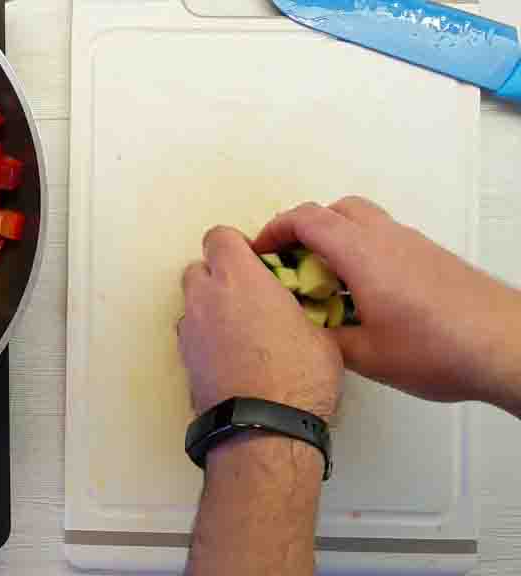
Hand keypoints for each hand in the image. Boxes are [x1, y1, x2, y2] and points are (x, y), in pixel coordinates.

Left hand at [180, 227, 343, 420]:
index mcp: (238, 277)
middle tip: (250, 297)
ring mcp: (189, 331)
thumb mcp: (318, 332)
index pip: (219, 237)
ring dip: (211, 309)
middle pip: (198, 269)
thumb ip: (297, 307)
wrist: (264, 428)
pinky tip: (233, 358)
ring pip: (193, 304)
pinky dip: (207, 339)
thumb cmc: (299, 376)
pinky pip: (192, 337)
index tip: (258, 263)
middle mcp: (205, 297)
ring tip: (243, 332)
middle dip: (219, 276)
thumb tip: (296, 314)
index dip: (237, 246)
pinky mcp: (184, 361)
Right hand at [253, 197, 520, 410]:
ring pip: (363, 221)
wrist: (507, 347)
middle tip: (290, 263)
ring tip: (326, 281)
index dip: (274, 231)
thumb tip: (304, 331)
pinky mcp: (431, 257)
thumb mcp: (367, 356)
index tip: (259, 253)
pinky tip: (364, 294)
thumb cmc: (438, 350)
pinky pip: (385, 239)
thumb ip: (326, 338)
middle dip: (305, 229)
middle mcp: (387, 238)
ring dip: (336, 239)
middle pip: (335, 210)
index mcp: (362, 254)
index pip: (306, 219)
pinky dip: (362, 252)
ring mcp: (413, 244)